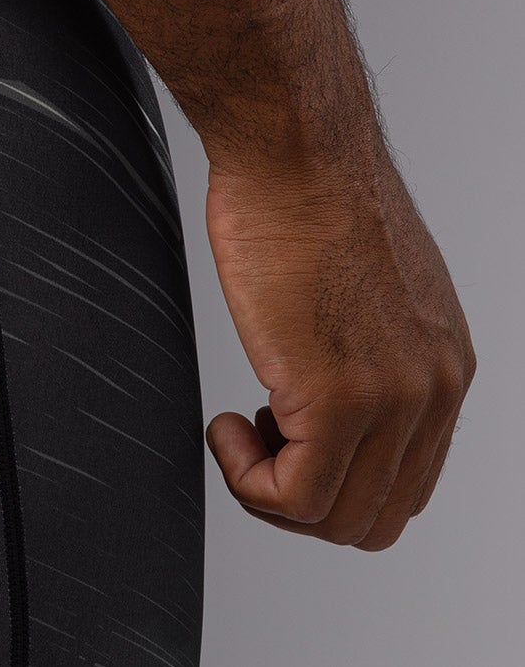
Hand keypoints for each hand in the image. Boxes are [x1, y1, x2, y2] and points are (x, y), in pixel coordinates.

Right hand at [204, 152, 474, 549]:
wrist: (293, 147)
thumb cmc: (304, 189)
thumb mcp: (365, 282)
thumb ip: (367, 341)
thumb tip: (325, 368)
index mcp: (442, 364)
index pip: (407, 481)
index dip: (335, 477)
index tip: (281, 432)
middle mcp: (433, 391)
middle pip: (378, 516)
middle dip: (302, 499)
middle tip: (254, 443)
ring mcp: (391, 400)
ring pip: (337, 519)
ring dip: (270, 492)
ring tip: (236, 431)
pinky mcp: (337, 398)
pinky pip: (294, 495)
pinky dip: (248, 480)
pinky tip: (224, 424)